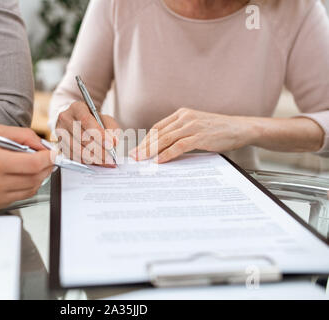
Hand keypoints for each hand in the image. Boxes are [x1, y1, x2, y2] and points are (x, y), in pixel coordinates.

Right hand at [0, 125, 53, 209]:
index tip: (54, 153)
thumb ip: (23, 135)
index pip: (33, 164)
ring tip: (31, 165)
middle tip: (46, 157)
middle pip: (36, 177)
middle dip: (46, 166)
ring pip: (32, 188)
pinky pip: (22, 196)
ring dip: (38, 176)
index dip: (49, 158)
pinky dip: (27, 185)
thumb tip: (44, 146)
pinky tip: (19, 175)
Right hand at [55, 101, 119, 166]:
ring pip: (76, 149)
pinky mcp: (60, 145)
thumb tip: (114, 142)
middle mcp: (65, 119)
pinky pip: (73, 157)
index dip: (99, 134)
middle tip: (111, 158)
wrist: (78, 121)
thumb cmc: (93, 120)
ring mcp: (60, 133)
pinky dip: (87, 162)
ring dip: (93, 158)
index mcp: (77, 108)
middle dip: (98, 150)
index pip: (86, 121)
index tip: (110, 145)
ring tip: (106, 162)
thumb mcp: (105, 119)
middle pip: (81, 137)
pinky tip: (97, 163)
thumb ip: (112, 129)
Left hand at [130, 108, 253, 162]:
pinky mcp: (200, 136)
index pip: (158, 127)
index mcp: (182, 113)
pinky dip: (167, 154)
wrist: (240, 128)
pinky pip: (178, 146)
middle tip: (134, 157)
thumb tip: (163, 148)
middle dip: (144, 146)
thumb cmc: (218, 130)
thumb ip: (181, 133)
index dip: (146, 139)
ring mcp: (192, 126)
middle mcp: (185, 117)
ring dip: (151, 151)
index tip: (137, 149)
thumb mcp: (196, 126)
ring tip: (142, 160)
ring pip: (166, 139)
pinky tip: (159, 160)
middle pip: (159, 133)